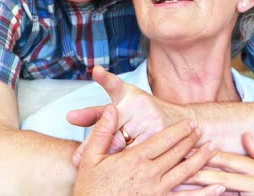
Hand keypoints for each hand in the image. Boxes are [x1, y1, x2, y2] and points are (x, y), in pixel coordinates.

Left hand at [68, 65, 192, 163]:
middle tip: (77, 158)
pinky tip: (118, 172)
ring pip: (123, 143)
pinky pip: (139, 153)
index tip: (91, 81)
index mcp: (128, 96)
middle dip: (92, 144)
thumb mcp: (121, 107)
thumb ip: (95, 114)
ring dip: (108, 157)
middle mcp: (139, 105)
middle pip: (111, 127)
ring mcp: (151, 120)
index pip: (113, 87)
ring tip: (93, 168)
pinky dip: (127, 164)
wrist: (185, 123)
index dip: (103, 81)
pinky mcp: (161, 136)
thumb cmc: (144, 113)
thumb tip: (69, 117)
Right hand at [73, 104, 223, 195]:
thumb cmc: (90, 187)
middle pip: (177, 154)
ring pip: (185, 173)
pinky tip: (219, 188)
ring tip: (213, 149)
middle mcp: (150, 175)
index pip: (163, 141)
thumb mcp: (90, 157)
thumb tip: (111, 109)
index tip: (190, 123)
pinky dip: (205, 194)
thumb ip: (103, 132)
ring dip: (201, 160)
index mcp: (134, 160)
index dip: (179, 131)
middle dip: (191, 141)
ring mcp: (157, 192)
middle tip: (203, 130)